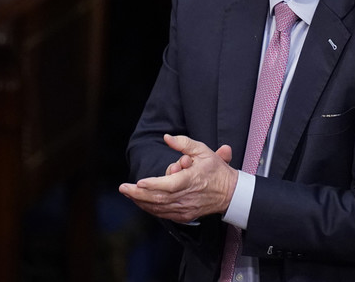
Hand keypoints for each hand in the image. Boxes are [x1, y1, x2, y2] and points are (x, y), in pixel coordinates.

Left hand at [119, 134, 236, 223]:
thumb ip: (184, 143)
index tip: (139, 182)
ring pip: (159, 208)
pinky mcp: (184, 216)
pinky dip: (151, 208)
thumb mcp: (203, 151)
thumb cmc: (216, 170)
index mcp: (192, 180)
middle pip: (159, 198)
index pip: (169, 185)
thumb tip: (166, 137)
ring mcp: (185, 209)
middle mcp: (187, 196)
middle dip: (138, 194)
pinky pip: (163, 214)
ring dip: (141, 201)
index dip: (153, 184)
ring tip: (129, 194)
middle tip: (124, 188)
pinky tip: (142, 202)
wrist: (230, 193)